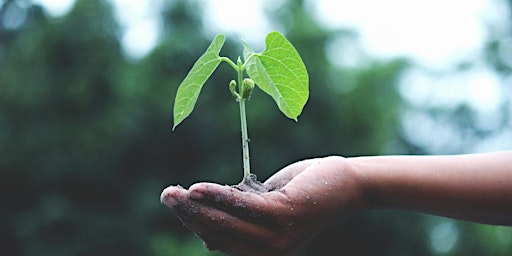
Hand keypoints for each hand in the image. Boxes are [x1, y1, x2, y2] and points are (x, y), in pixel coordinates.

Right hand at [160, 156, 363, 255]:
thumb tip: (207, 218)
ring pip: (226, 223)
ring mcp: (278, 237)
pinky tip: (197, 188)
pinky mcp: (284, 216)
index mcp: (264, 252)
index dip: (195, 223)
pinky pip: (243, 207)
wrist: (345, 182)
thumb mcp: (267, 204)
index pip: (220, 240)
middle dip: (189, 215)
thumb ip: (242, 214)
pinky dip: (218, 197)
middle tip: (166, 195)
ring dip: (196, 207)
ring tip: (174, 193)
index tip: (177, 203)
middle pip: (219, 234)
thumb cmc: (305, 190)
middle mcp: (270, 252)